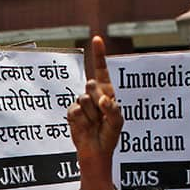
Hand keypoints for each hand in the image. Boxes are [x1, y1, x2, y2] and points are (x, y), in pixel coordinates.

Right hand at [67, 37, 122, 165]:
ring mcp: (82, 103)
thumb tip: (102, 99)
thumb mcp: (118, 122)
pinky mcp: (72, 113)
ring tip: (94, 124)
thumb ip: (112, 109)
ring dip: (92, 115)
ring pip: (84, 99)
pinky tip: (85, 127)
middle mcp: (93, 95)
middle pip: (91, 85)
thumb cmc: (109, 135)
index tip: (96, 39)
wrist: (95, 151)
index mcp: (107, 92)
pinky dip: (82, 121)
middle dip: (97, 100)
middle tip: (101, 115)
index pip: (101, 70)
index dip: (98, 54)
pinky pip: (76, 111)